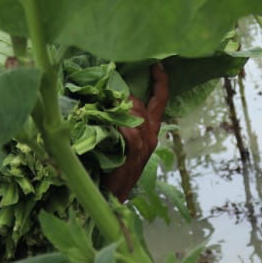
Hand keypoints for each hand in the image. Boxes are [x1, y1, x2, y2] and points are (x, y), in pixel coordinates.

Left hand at [102, 63, 168, 200]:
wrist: (111, 199)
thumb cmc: (112, 169)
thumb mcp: (120, 142)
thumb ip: (120, 122)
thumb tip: (106, 100)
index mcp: (151, 130)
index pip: (161, 99)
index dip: (161, 80)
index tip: (157, 63)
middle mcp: (151, 135)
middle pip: (142, 103)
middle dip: (123, 95)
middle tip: (104, 93)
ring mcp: (145, 145)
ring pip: (135, 114)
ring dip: (118, 108)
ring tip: (101, 108)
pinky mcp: (134, 155)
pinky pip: (129, 133)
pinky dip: (119, 127)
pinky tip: (108, 125)